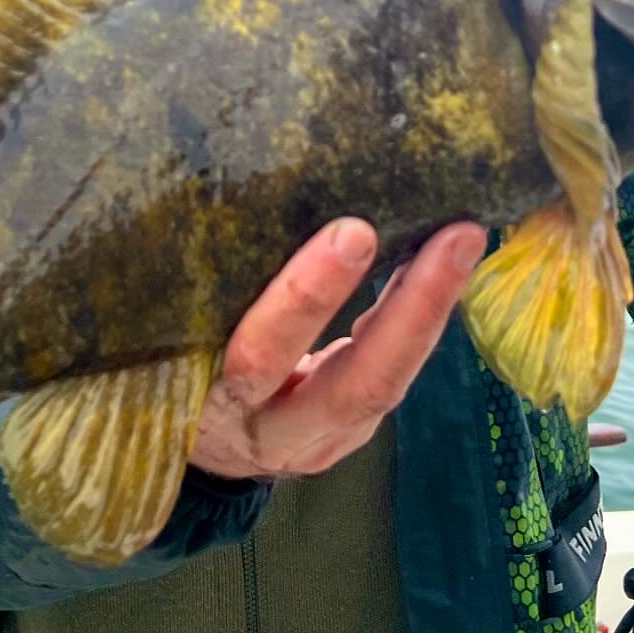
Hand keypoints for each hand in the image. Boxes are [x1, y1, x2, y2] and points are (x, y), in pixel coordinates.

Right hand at [189, 217, 486, 479]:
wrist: (193, 450)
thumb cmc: (171, 364)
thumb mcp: (168, 341)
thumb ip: (200, 291)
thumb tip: (206, 182)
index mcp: (216, 402)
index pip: (262, 356)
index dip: (304, 301)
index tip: (353, 234)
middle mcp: (277, 429)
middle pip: (353, 385)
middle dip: (406, 312)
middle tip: (450, 238)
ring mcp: (322, 438)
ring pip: (386, 385)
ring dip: (430, 311)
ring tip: (464, 240)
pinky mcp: (350, 431)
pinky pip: (392, 375)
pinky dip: (419, 317)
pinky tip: (446, 261)